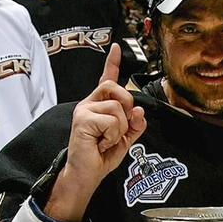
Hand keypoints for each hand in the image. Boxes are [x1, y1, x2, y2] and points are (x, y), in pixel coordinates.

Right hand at [45, 44, 146, 221]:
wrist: (87, 174)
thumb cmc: (101, 156)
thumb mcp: (125, 139)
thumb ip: (135, 124)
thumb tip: (139, 109)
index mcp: (99, 105)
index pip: (107, 79)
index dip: (113, 63)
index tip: (117, 47)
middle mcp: (89, 102)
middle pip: (117, 88)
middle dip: (127, 108)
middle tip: (118, 129)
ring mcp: (85, 109)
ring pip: (118, 108)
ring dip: (120, 130)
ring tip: (106, 140)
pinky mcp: (83, 119)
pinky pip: (112, 121)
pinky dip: (113, 136)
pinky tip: (101, 143)